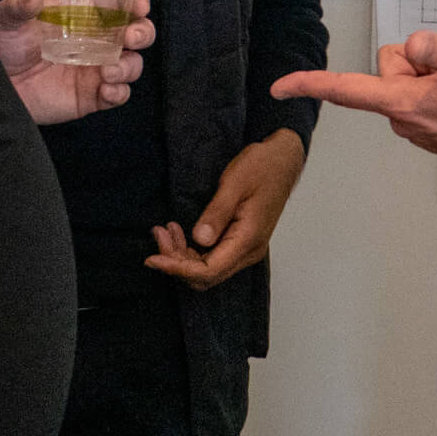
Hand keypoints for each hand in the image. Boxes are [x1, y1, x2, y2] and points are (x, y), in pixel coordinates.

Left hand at [0, 0, 154, 125]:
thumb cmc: (1, 46)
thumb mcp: (5, 19)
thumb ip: (18, 6)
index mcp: (82, 15)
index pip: (119, 3)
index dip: (135, 1)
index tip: (139, 5)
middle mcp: (96, 40)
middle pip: (136, 33)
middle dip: (142, 33)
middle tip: (131, 37)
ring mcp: (95, 69)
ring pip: (132, 64)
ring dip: (129, 66)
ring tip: (108, 70)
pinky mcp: (90, 96)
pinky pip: (118, 95)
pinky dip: (119, 92)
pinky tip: (105, 89)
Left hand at [145, 129, 305, 290]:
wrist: (283, 160)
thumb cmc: (262, 167)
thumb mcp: (235, 183)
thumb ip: (217, 213)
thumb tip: (198, 239)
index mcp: (248, 239)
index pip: (208, 271)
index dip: (177, 269)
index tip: (153, 259)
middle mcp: (249, 251)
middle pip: (206, 275)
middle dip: (176, 261)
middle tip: (158, 235)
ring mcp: (247, 249)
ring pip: (208, 269)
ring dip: (182, 255)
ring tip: (165, 230)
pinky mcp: (242, 242)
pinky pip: (213, 257)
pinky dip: (192, 250)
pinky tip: (179, 232)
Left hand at [271, 31, 436, 170]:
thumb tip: (413, 45)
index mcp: (407, 104)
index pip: (347, 90)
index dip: (310, 84)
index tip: (279, 87)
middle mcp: (406, 121)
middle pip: (386, 71)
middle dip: (416, 61)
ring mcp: (420, 129)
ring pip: (406, 82)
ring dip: (432, 75)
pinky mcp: (434, 131)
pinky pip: (421, 96)